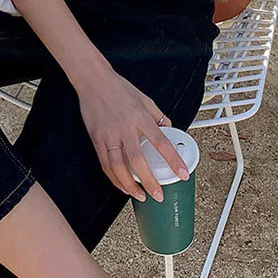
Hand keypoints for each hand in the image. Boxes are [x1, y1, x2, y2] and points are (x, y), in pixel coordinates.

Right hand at [77, 60, 185, 201]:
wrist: (94, 81)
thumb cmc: (120, 89)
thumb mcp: (146, 100)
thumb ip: (159, 117)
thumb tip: (169, 131)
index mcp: (141, 118)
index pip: (161, 143)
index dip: (173, 161)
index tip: (182, 173)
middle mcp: (125, 128)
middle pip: (138, 161)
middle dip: (149, 182)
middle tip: (158, 195)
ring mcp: (109, 135)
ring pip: (118, 167)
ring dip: (129, 185)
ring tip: (140, 196)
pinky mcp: (96, 140)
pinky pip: (105, 164)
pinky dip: (114, 178)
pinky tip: (122, 186)